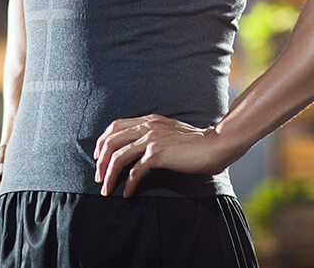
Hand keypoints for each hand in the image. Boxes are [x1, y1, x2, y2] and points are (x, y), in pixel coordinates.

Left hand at [94, 114, 230, 197]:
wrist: (215, 144)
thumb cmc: (197, 142)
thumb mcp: (171, 131)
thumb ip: (156, 134)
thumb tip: (142, 147)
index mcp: (149, 120)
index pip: (116, 126)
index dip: (103, 140)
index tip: (98, 156)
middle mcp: (147, 127)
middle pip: (111, 141)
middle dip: (101, 161)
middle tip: (98, 176)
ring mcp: (151, 140)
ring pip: (118, 157)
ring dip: (109, 175)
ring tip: (106, 189)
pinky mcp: (158, 155)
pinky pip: (135, 172)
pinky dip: (128, 184)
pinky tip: (127, 194)